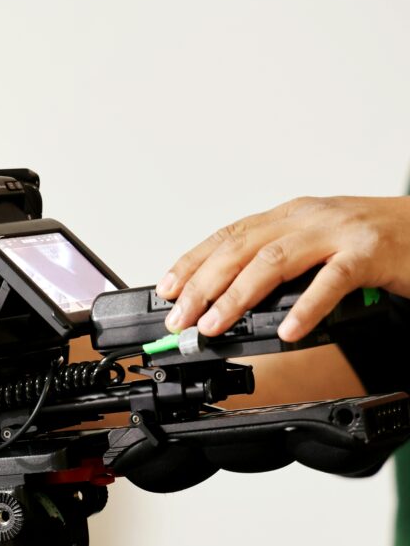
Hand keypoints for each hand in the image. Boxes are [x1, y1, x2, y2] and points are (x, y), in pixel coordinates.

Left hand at [155, 196, 409, 341]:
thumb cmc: (378, 242)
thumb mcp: (318, 245)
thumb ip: (281, 265)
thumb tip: (232, 299)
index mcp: (290, 215)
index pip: (227, 236)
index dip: (192, 262)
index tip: (167, 290)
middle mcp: (308, 218)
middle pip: (240, 249)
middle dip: (202, 285)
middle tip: (180, 318)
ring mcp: (338, 233)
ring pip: (273, 262)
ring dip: (236, 297)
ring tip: (213, 325)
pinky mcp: (370, 253)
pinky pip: (330, 282)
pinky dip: (305, 308)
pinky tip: (286, 331)